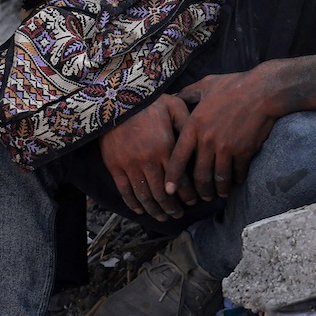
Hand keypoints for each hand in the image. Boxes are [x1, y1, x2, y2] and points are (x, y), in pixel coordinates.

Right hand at [99, 95, 187, 219]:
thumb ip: (187, 123)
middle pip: (162, 194)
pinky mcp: (114, 166)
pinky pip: (125, 191)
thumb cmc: (147, 101)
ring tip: (163, 217)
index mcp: (164, 148)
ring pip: (144, 196)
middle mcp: (147, 161)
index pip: (179, 181)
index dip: (187, 195)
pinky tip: (141, 210)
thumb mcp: (173, 105)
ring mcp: (129, 165)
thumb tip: (200, 138)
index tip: (193, 201)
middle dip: (172, 208)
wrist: (115, 99)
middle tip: (179, 214)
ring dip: (155, 210)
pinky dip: (134, 204)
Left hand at [168, 71, 280, 201]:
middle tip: (200, 197)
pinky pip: (237, 173)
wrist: (263, 90)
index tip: (168, 190)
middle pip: (199, 175)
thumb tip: (173, 96)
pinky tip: (235, 181)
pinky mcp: (244, 152)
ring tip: (218, 194)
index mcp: (194, 126)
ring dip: (218, 190)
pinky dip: (235, 180)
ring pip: (218, 179)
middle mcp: (208, 140)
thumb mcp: (205, 84)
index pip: (178, 158)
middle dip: (199, 191)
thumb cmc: (233, 85)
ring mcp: (226, 148)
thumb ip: (187, 93)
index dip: (172, 177)